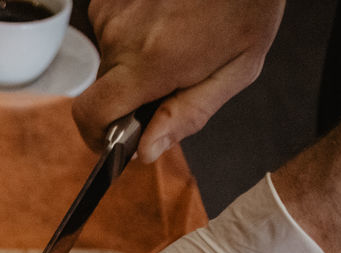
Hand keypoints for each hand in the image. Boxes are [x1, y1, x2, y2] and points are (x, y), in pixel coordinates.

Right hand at [74, 0, 283, 161]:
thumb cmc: (248, 5)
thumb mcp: (238, 69)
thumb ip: (189, 114)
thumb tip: (145, 151)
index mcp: (152, 62)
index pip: (92, 114)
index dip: (98, 135)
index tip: (115, 140)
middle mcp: (121, 36)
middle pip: (103, 88)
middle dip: (131, 92)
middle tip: (172, 73)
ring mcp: (111, 11)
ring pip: (109, 58)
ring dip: (133, 58)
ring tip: (174, 34)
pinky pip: (110, 30)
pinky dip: (132, 32)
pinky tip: (163, 16)